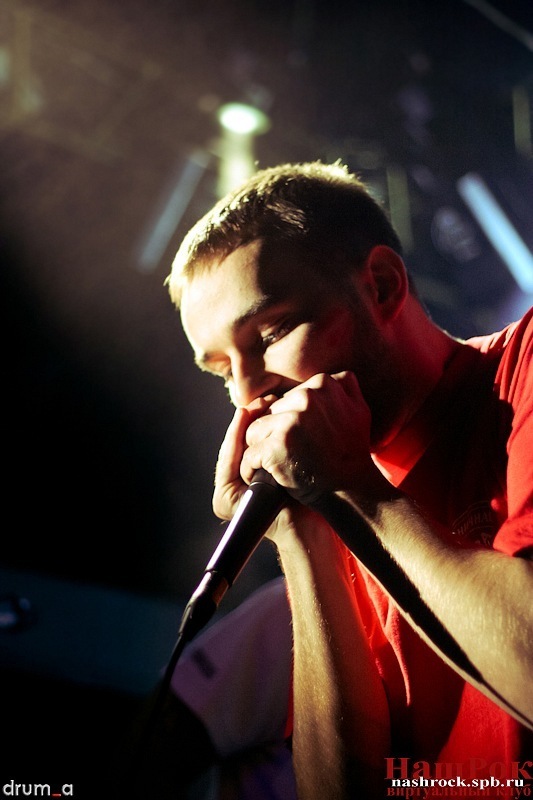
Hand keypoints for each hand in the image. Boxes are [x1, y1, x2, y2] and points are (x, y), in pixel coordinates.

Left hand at [240, 371, 378, 505]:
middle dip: (273, 434)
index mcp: (322, 384)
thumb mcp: (358, 410)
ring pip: (254, 432)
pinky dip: (251, 470)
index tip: (302, 440)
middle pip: (269, 414)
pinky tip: (265, 478)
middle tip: (291, 454)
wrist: (352, 487)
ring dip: (260, 450)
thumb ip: (344, 388)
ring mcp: (289, 421)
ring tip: (277, 465)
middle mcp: (305, 397)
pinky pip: (249, 455)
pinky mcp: (275, 445)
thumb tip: (334, 376)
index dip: (289, 422)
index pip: (286, 400)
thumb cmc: (353, 451)